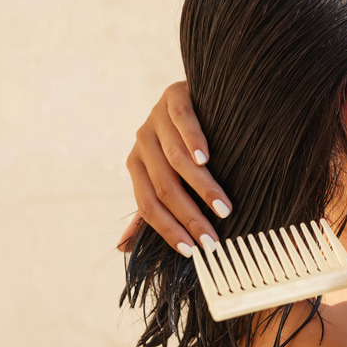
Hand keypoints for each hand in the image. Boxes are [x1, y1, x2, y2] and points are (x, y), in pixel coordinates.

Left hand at [118, 82, 231, 256]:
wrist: (194, 95)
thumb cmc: (182, 144)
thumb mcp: (164, 176)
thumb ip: (148, 210)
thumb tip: (122, 249)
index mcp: (136, 166)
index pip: (147, 206)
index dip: (168, 230)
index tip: (192, 251)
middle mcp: (141, 143)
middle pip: (164, 188)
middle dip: (190, 217)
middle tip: (212, 239)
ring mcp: (156, 119)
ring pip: (176, 160)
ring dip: (201, 188)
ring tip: (223, 208)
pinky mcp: (173, 97)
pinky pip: (182, 122)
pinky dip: (193, 142)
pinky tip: (205, 159)